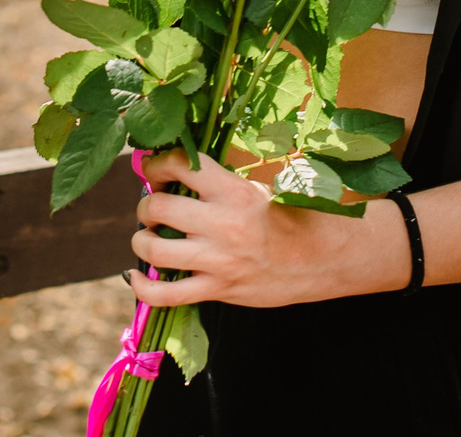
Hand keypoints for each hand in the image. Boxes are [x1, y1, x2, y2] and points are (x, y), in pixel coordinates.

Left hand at [123, 149, 407, 309]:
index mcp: (233, 190)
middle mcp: (222, 223)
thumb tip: (174, 171)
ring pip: (153, 249)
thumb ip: (218, 183)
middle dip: (146, 205)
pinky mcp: (218, 290)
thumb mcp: (257, 188)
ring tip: (149, 236)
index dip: (156, 166)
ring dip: (141, 240)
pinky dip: (142, 288)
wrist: (324, 258)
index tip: (153, 171)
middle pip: (157, 206)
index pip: (178, 164)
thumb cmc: (291, 217)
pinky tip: (136, 278)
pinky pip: (165, 295)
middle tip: (153, 207)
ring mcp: (218, 260)